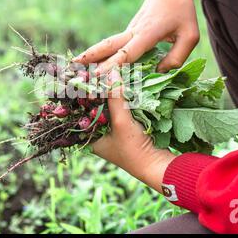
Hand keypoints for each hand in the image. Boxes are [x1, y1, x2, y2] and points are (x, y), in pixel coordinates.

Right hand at [73, 0, 213, 74]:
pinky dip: (102, 52)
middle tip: (74, 66)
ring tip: (75, 64)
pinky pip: (114, 44)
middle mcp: (134, 31)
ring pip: (108, 43)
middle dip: (92, 56)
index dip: (113, 65)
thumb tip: (159, 73)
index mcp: (148, 33)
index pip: (128, 52)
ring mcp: (129, 30)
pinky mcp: (129, 31)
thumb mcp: (189, 36)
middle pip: (109, 44)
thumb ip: (177, 57)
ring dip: (92, 53)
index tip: (99, 74)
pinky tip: (94, 62)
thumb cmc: (182, 12)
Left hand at [92, 70, 175, 192]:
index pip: (80, 111)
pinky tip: (123, 85)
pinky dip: (121, 99)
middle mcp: (99, 134)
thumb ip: (115, 97)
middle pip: (94, 107)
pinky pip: (120, 110)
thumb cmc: (134, 149)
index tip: (84, 77)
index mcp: (90, 138)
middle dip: (97, 92)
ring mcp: (112, 131)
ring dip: (110, 94)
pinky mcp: (126, 128)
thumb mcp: (121, 121)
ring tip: (109, 75)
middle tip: (97, 72)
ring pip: (108, 107)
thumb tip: (111, 72)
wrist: (158, 165)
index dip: (81, 95)